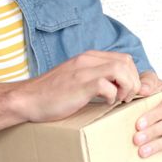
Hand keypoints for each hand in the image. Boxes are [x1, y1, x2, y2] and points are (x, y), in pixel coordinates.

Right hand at [10, 50, 140, 122]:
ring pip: (121, 70)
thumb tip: (116, 86)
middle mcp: (87, 60)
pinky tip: (105, 104)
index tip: (128, 92)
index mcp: (88, 58)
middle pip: (126, 62)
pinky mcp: (79, 85)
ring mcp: (83, 71)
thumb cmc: (51, 94)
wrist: (28, 99)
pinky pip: (108, 86)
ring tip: (118, 100)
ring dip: (126, 87)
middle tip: (125, 98)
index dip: (132, 76)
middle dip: (133, 82)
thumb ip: (94, 77)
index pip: (124, 59)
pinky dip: (112, 96)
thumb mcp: (76, 78)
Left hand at [135, 71, 161, 161]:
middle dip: (154, 133)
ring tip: (142, 152)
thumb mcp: (146, 80)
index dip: (155, 116)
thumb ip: (146, 81)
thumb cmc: (147, 90)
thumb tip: (144, 89)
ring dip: (159, 147)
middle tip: (136, 139)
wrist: (144, 102)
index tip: (138, 124)